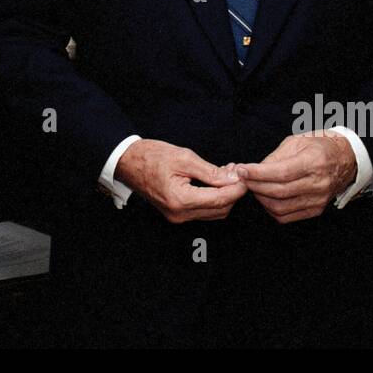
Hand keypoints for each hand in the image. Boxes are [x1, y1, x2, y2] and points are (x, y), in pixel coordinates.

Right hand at [115, 139, 245, 222]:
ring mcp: (177, 217)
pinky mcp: (176, 214)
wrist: (127, 162)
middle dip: (232, 192)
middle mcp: (180, 214)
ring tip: (225, 173)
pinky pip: (202, 210)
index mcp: (181, 200)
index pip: (220, 199)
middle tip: (236, 171)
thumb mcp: (183, 157)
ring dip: (224, 196)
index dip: (237, 188)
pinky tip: (214, 181)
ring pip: (213, 212)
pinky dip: (213, 198)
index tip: (245, 175)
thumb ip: (210, 171)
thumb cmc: (151, 156)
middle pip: (220, 209)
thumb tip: (233, 179)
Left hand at [235, 132, 356, 222]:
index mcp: (314, 162)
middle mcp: (318, 183)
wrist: (345, 160)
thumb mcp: (297, 142)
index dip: (258, 173)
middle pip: (278, 192)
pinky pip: (287, 216)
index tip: (242, 170)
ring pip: (280, 207)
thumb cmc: (319, 146)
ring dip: (261, 198)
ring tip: (254, 186)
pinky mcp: (315, 210)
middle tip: (242, 178)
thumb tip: (254, 170)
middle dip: (255, 185)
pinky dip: (271, 209)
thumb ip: (275, 157)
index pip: (281, 173)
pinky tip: (266, 197)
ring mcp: (318, 200)